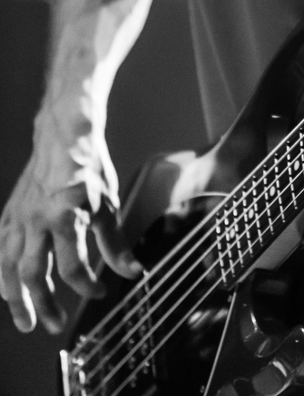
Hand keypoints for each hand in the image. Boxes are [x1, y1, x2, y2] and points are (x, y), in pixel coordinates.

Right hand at [0, 115, 141, 333]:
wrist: (63, 137)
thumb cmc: (89, 167)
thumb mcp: (108, 204)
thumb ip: (115, 244)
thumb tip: (131, 273)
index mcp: (67, 217)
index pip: (74, 268)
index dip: (86, 287)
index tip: (97, 292)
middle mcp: (39, 220)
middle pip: (34, 275)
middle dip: (44, 305)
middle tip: (54, 325)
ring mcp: (20, 218)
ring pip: (9, 267)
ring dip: (17, 298)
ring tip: (26, 320)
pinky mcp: (10, 214)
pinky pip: (0, 250)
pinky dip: (2, 273)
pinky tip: (8, 287)